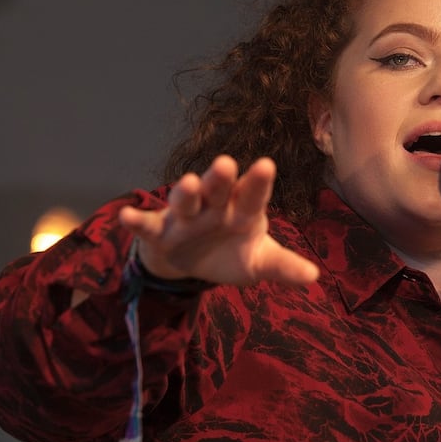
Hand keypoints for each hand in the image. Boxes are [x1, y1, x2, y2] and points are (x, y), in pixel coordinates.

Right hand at [118, 156, 319, 286]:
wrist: (194, 263)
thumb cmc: (232, 252)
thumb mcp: (259, 261)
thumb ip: (283, 266)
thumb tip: (314, 277)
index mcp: (243, 209)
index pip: (252, 194)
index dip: (258, 182)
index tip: (266, 165)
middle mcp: (214, 206)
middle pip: (217, 188)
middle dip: (220, 178)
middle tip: (226, 164)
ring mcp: (185, 217)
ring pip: (184, 200)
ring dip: (185, 191)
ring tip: (188, 183)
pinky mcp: (160, 232)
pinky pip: (147, 225)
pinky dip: (136, 220)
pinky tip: (126, 216)